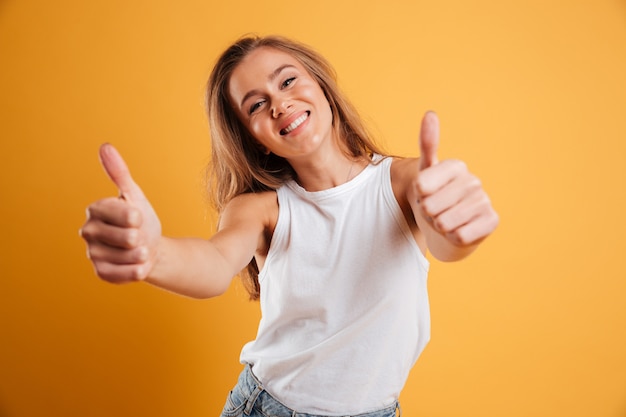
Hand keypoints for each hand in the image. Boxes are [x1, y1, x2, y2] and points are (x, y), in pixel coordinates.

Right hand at [80, 144, 161, 282]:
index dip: (138, 218)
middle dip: (142, 237)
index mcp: (96, 209)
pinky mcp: (101, 272)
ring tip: (138, 249)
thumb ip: (119, 173)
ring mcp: (92, 254)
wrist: (149, 249)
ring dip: (141, 254)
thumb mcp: (134, 195)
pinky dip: (137, 270)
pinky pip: (125, 274)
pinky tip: (138, 264)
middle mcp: (88, 231)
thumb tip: (105, 146)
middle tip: (138, 236)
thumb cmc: (141, 220)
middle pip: (129, 237)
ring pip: (129, 256)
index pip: (126, 214)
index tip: (138, 217)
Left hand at [415, 112, 498, 246]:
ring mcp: (485, 200)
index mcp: (456, 166)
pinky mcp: (492, 221)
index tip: (425, 194)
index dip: (418, 196)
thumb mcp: (424, 173)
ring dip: (439, 228)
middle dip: (428, 214)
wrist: (448, 230)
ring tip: (446, 221)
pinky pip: (460, 236)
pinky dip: (453, 238)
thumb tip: (430, 113)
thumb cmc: (434, 199)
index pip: (421, 186)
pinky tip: (459, 231)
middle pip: (431, 207)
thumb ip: (427, 144)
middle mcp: (473, 180)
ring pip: (444, 223)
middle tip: (435, 211)